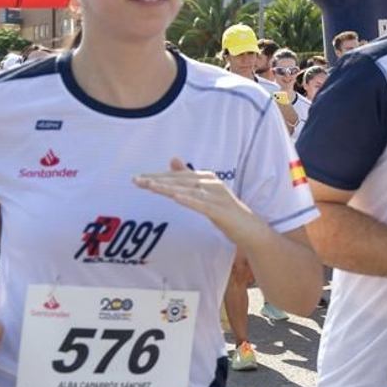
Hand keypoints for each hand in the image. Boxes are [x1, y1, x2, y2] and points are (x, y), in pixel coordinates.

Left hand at [134, 158, 262, 243]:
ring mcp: (217, 196)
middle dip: (157, 180)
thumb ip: (189, 176)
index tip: (138, 178)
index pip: (177, 175)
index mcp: (207, 177)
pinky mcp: (221, 211)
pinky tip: (176, 198)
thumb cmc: (225, 210)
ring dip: (168, 188)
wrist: (249, 228)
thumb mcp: (205, 191)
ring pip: (188, 190)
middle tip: (136, 180)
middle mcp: (211, 183)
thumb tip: (172, 159)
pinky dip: (189, 200)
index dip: (157, 176)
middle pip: (180, 180)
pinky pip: (202, 205)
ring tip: (150, 187)